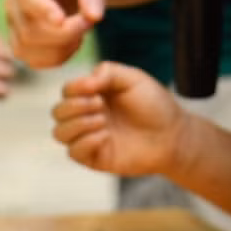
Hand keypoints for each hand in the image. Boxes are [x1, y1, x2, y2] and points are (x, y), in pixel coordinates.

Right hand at [4, 0, 106, 68]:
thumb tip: (94, 17)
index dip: (43, 10)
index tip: (62, 20)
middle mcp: (12, 0)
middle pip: (30, 30)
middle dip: (66, 32)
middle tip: (91, 21)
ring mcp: (13, 24)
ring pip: (30, 49)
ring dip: (63, 47)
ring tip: (80, 29)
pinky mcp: (20, 43)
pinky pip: (35, 60)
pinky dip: (59, 57)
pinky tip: (72, 41)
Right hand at [51, 61, 183, 177]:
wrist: (172, 135)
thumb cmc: (155, 105)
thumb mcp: (134, 79)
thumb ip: (109, 72)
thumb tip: (86, 80)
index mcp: (94, 95)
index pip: (67, 90)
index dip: (74, 88)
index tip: (94, 87)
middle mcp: (88, 116)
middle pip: (57, 112)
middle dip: (74, 106)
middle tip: (99, 104)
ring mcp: (90, 138)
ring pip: (59, 133)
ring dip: (77, 124)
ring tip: (102, 120)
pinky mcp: (96, 158)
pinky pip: (73, 153)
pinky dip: (85, 142)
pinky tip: (105, 136)